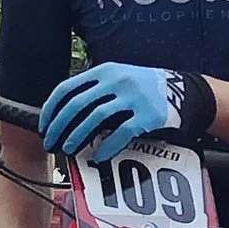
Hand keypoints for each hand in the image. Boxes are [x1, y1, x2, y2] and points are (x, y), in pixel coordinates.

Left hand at [39, 64, 199, 163]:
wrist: (184, 90)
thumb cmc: (145, 88)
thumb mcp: (119, 78)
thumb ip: (94, 90)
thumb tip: (64, 114)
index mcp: (104, 71)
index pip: (66, 88)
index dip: (51, 110)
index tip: (44, 126)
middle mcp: (117, 80)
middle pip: (76, 105)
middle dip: (59, 127)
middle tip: (52, 143)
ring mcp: (133, 97)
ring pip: (95, 118)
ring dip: (77, 136)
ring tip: (69, 149)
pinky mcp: (147, 115)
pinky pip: (121, 133)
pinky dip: (106, 146)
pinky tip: (98, 156)